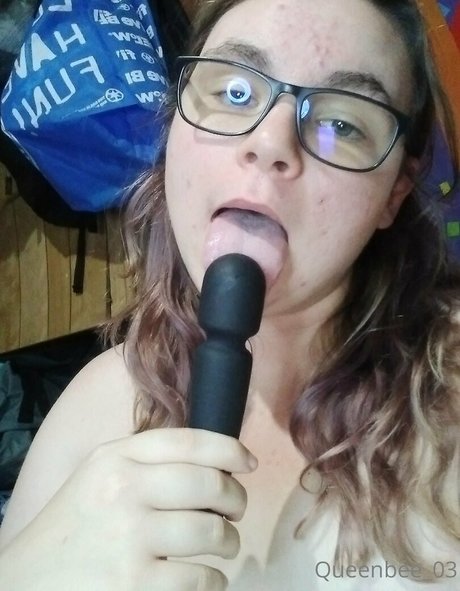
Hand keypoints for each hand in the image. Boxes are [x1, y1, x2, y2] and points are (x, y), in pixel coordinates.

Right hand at [0, 428, 256, 590]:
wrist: (25, 584)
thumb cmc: (73, 526)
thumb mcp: (99, 475)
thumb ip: (147, 460)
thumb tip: (215, 462)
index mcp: (116, 458)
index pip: (189, 442)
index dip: (229, 449)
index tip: (248, 463)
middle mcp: (124, 490)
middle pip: (209, 485)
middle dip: (236, 499)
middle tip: (235, 511)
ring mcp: (130, 539)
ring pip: (213, 532)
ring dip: (229, 542)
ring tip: (224, 545)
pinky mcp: (136, 586)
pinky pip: (202, 578)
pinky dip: (214, 580)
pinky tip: (205, 578)